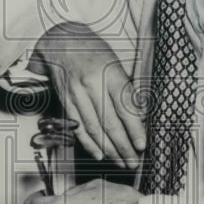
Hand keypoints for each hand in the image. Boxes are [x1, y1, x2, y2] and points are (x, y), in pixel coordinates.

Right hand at [31, 22, 145, 168]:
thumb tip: (140, 117)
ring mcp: (76, 94)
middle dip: (123, 146)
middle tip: (134, 161)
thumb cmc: (93, 51)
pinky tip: (99, 153)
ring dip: (108, 149)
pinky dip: (88, 143)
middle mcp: (91, 84)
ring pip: (93, 128)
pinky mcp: (65, 101)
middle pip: (109, 122)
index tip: (142, 145)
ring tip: (120, 162)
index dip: (134, 128)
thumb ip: (126, 90)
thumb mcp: (115, 63)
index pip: (124, 106)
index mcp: (109, 72)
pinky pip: (78, 126)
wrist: (62, 41)